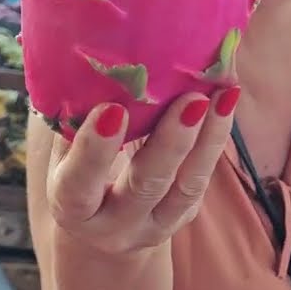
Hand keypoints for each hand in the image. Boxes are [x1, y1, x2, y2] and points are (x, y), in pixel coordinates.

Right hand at [46, 87, 240, 255]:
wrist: (100, 226)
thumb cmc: (77, 171)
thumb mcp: (64, 154)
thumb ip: (72, 122)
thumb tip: (88, 64)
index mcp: (72, 207)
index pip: (79, 184)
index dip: (94, 151)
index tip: (113, 110)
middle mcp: (113, 224)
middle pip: (145, 187)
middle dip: (170, 144)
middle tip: (191, 100)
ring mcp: (154, 224)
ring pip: (186, 187)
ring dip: (208, 139)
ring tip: (223, 95)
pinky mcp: (183, 215)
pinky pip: (202, 179)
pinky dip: (216, 139)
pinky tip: (226, 100)